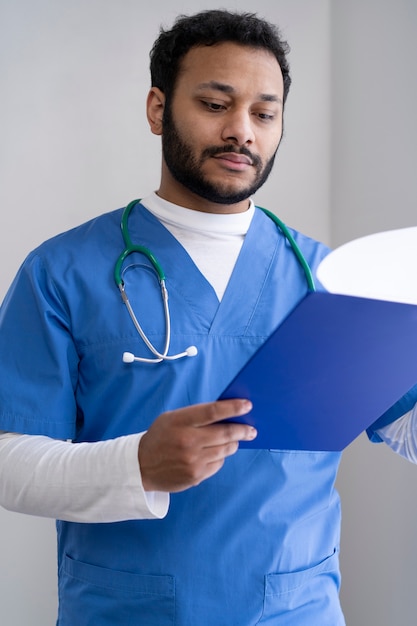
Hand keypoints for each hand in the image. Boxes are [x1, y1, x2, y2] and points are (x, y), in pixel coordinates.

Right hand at [138, 399, 255, 492]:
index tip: (247, 405)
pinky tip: (214, 453)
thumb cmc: (161, 437)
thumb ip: (197, 415)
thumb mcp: (172, 418)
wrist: (140, 466)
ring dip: (233, 443)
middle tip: (251, 429)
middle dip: (242, 430)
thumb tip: (227, 413)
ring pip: (225, 450)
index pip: (213, 411)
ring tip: (234, 439)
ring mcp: (193, 461)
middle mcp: (188, 441)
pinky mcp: (196, 476)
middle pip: (225, 433)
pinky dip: (221, 457)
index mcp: (180, 421)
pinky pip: (218, 464)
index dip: (233, 408)